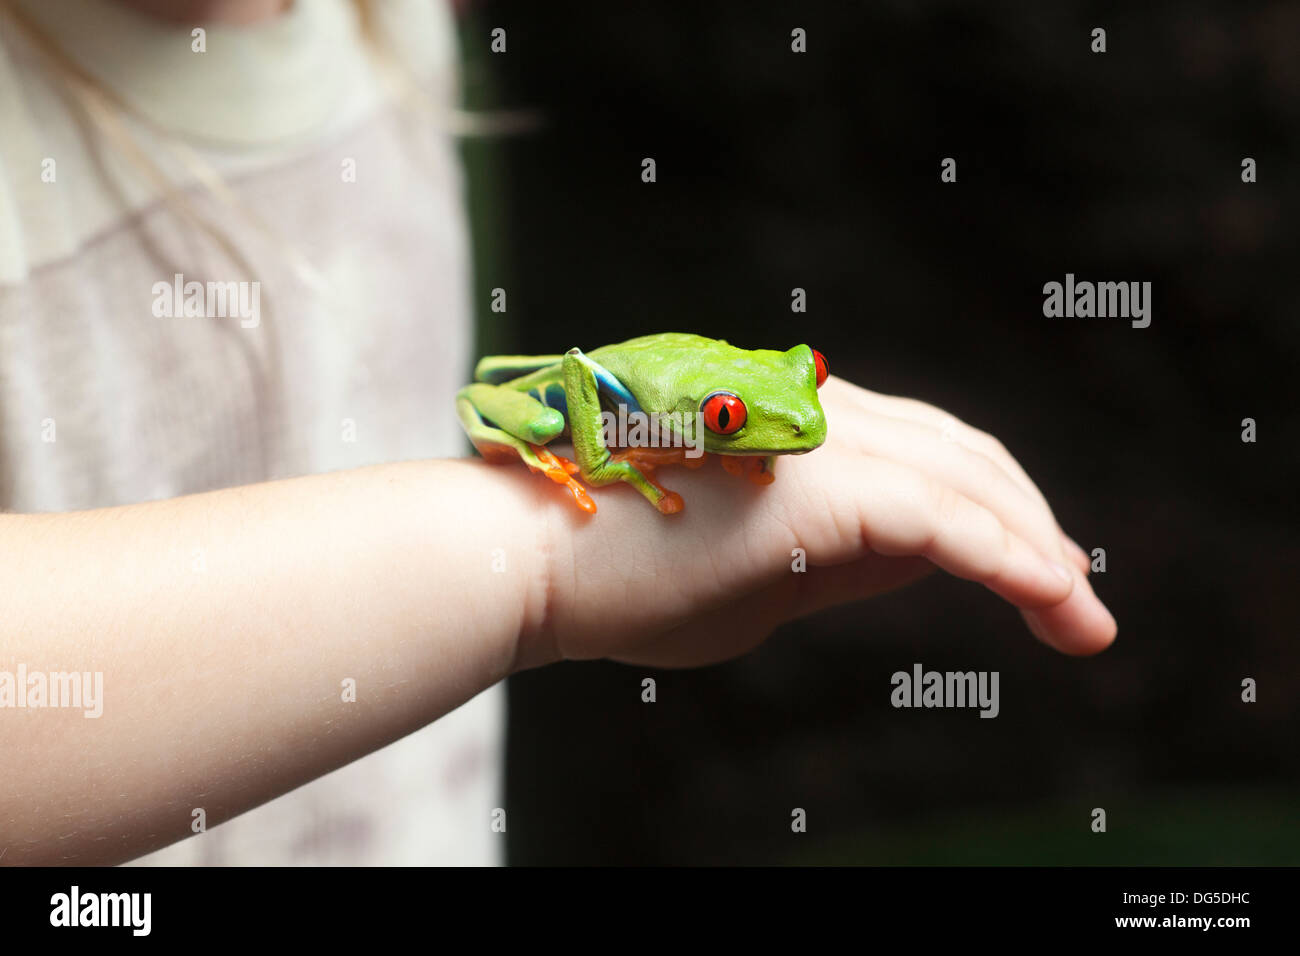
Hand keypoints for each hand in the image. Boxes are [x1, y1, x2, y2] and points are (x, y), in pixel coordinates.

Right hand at [516, 376, 1115, 668]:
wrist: (523, 561)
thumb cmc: (614, 576)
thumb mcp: (755, 577)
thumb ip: (841, 558)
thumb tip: (927, 558)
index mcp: (793, 423)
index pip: (922, 451)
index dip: (989, 508)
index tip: (1031, 577)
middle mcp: (813, 410)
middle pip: (962, 453)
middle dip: (1031, 525)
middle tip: (1076, 605)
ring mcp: (813, 437)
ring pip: (966, 478)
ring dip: (1037, 548)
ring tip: (1082, 621)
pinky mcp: (814, 485)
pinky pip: (941, 519)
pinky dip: (1009, 557)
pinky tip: (1056, 598)